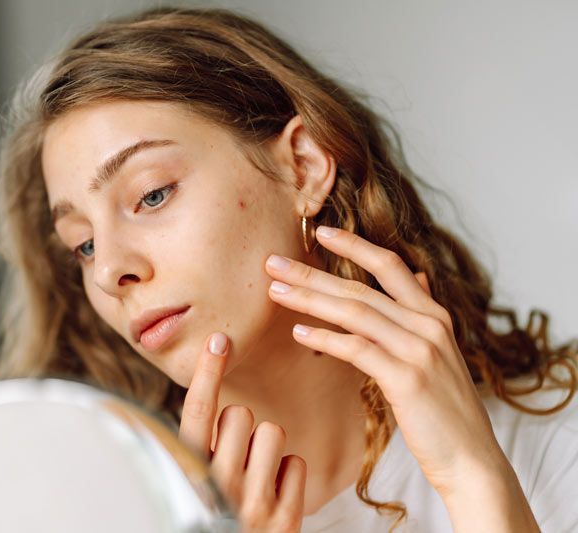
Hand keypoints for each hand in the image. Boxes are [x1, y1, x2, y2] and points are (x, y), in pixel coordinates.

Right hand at [179, 332, 306, 531]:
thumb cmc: (212, 519)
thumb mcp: (194, 486)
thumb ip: (200, 451)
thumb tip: (218, 405)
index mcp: (187, 475)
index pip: (197, 413)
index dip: (208, 373)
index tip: (219, 339)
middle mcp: (217, 488)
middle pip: (240, 415)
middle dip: (241, 427)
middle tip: (235, 457)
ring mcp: (253, 505)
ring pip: (272, 432)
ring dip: (266, 447)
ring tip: (255, 475)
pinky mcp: (285, 520)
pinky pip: (295, 463)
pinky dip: (287, 474)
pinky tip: (274, 494)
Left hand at [265, 225, 505, 499]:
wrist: (471, 458)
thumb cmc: (443, 408)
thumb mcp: (438, 353)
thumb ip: (420, 314)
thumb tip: (415, 278)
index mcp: (433, 315)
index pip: (389, 266)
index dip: (355, 245)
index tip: (320, 231)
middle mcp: (428, 325)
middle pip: (361, 287)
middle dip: (312, 272)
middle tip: (272, 262)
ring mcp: (420, 350)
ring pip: (354, 313)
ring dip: (309, 299)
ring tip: (275, 291)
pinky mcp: (407, 379)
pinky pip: (358, 349)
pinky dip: (326, 338)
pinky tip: (299, 332)